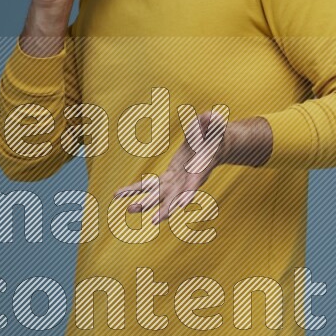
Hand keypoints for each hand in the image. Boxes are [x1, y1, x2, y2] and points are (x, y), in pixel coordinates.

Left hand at [112, 108, 228, 224]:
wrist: (213, 146)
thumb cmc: (215, 134)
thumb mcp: (215, 125)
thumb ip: (212, 122)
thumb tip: (209, 116)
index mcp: (200, 169)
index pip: (194, 184)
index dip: (188, 194)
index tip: (182, 205)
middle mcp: (187, 180)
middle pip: (175, 198)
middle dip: (165, 209)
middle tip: (154, 220)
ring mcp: (176, 181)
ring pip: (158, 196)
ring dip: (144, 203)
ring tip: (129, 209)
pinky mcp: (167, 178)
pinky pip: (149, 186)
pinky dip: (135, 190)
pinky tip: (119, 194)